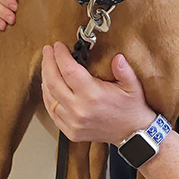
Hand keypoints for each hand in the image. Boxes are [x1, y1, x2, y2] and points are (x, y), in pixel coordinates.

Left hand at [41, 42, 155, 144]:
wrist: (133, 133)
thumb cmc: (132, 107)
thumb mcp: (133, 86)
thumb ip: (124, 70)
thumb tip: (117, 57)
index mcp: (93, 96)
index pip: (69, 70)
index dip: (60, 56)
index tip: (58, 46)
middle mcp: (79, 109)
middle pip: (54, 82)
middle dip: (48, 63)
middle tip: (48, 50)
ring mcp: (73, 122)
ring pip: (49, 97)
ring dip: (45, 78)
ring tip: (47, 64)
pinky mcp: (70, 131)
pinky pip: (52, 112)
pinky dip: (47, 96)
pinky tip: (48, 86)